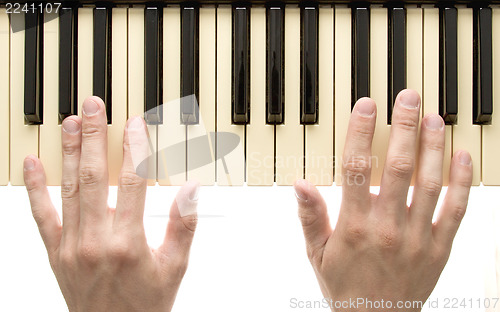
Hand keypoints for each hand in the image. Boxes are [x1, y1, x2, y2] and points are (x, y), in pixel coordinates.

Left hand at [23, 96, 198, 311]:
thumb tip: (189, 190)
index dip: (134, 148)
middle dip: (93, 137)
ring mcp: (71, 246)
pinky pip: (42, 216)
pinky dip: (34, 189)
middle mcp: (95, 240)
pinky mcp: (55, 253)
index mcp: (128, 242)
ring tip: (70, 123)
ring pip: (68, 189)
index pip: (132, 182)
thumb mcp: (174, 268)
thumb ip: (183, 225)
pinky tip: (32, 165)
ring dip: (68, 153)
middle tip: (93, 108)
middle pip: (93, 177)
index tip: (134, 125)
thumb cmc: (144, 305)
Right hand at [294, 90, 472, 310]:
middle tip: (409, 98)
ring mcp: (417, 236)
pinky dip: (461, 182)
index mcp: (354, 225)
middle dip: (403, 127)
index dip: (361, 132)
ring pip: (429, 183)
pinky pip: (455, 210)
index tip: (366, 106)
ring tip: (434, 118)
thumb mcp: (317, 253)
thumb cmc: (345, 286)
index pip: (356, 168)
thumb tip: (301, 184)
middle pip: (397, 167)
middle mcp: (387, 226)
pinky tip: (460, 157)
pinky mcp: (439, 247)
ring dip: (432, 147)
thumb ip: (310, 216)